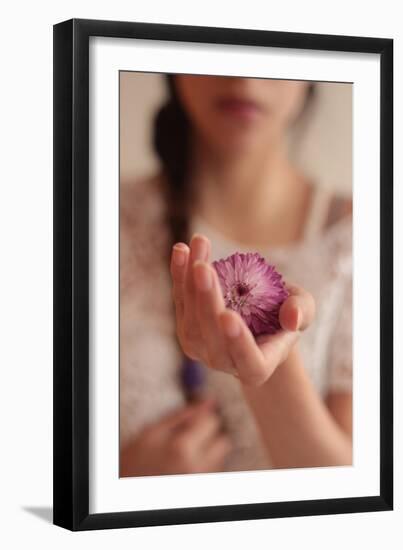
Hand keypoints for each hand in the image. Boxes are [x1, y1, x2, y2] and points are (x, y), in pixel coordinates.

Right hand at [120, 399, 231, 476]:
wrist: (128, 489)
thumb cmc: (135, 460)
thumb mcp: (152, 431)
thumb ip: (182, 415)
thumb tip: (208, 402)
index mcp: (182, 448)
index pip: (211, 420)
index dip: (204, 415)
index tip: (196, 417)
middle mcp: (197, 466)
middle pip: (223, 440)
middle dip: (211, 433)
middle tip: (193, 434)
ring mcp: (201, 480)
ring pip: (221, 456)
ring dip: (210, 449)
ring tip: (188, 451)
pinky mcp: (203, 487)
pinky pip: (216, 469)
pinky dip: (207, 463)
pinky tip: (189, 463)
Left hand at [170, 234, 314, 385]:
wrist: (261, 318)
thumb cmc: (286, 316)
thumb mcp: (303, 310)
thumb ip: (301, 312)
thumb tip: (291, 316)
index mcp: (258, 367)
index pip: (248, 361)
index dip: (238, 341)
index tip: (228, 316)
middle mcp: (225, 362)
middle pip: (211, 335)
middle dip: (206, 299)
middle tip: (203, 268)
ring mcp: (201, 349)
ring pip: (190, 318)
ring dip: (189, 280)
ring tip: (198, 245)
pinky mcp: (187, 330)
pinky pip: (180, 302)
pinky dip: (179, 275)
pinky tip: (181, 250)